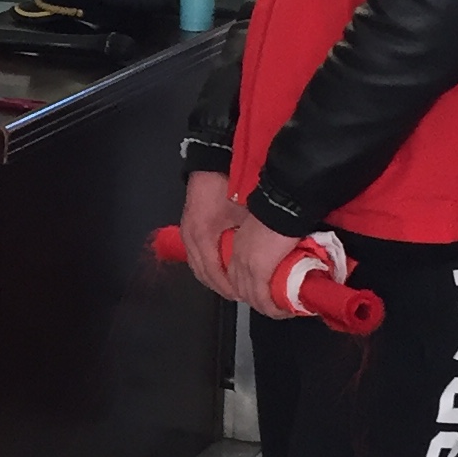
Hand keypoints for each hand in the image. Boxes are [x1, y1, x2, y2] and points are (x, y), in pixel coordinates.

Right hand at [179, 168, 246, 297]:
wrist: (213, 160)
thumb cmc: (230, 185)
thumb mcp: (245, 215)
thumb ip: (252, 240)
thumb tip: (271, 262)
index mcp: (202, 237)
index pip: (214, 273)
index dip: (230, 288)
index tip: (246, 296)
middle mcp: (190, 238)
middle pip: (203, 274)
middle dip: (222, 287)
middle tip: (242, 295)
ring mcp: (187, 233)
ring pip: (198, 266)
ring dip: (214, 278)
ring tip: (233, 285)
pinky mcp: (189, 227)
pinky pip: (196, 255)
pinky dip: (209, 266)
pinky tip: (222, 267)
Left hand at [225, 212, 301, 313]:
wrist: (282, 204)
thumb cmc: (279, 211)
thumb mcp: (267, 228)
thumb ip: (267, 240)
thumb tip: (280, 248)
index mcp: (239, 245)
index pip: (237, 275)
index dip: (249, 288)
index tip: (264, 294)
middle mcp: (238, 257)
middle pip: (241, 289)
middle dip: (257, 301)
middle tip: (276, 305)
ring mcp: (246, 266)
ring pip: (250, 297)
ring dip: (266, 307)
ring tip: (282, 310)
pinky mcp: (258, 271)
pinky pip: (262, 298)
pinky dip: (272, 308)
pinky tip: (281, 311)